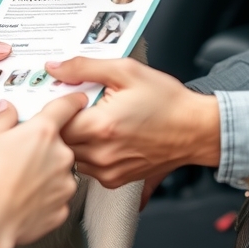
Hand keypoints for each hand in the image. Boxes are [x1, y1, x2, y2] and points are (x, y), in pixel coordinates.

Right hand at [0, 93, 86, 247]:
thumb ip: (3, 120)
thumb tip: (7, 108)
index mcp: (43, 132)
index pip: (65, 107)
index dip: (73, 101)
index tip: (78, 99)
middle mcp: (61, 155)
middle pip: (58, 144)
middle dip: (43, 148)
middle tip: (20, 156)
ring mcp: (64, 183)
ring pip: (58, 172)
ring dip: (45, 173)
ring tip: (18, 182)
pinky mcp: (61, 208)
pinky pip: (55, 197)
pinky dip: (44, 198)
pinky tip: (25, 200)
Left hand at [48, 57, 219, 186]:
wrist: (195, 130)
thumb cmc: (167, 101)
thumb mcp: (126, 71)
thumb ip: (84, 68)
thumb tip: (54, 67)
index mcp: (101, 126)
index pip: (53, 122)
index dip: (54, 107)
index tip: (61, 97)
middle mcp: (101, 154)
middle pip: (58, 142)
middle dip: (61, 124)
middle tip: (75, 108)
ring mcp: (107, 171)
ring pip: (70, 157)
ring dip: (73, 140)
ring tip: (91, 122)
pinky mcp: (114, 180)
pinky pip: (86, 167)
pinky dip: (88, 153)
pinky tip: (103, 138)